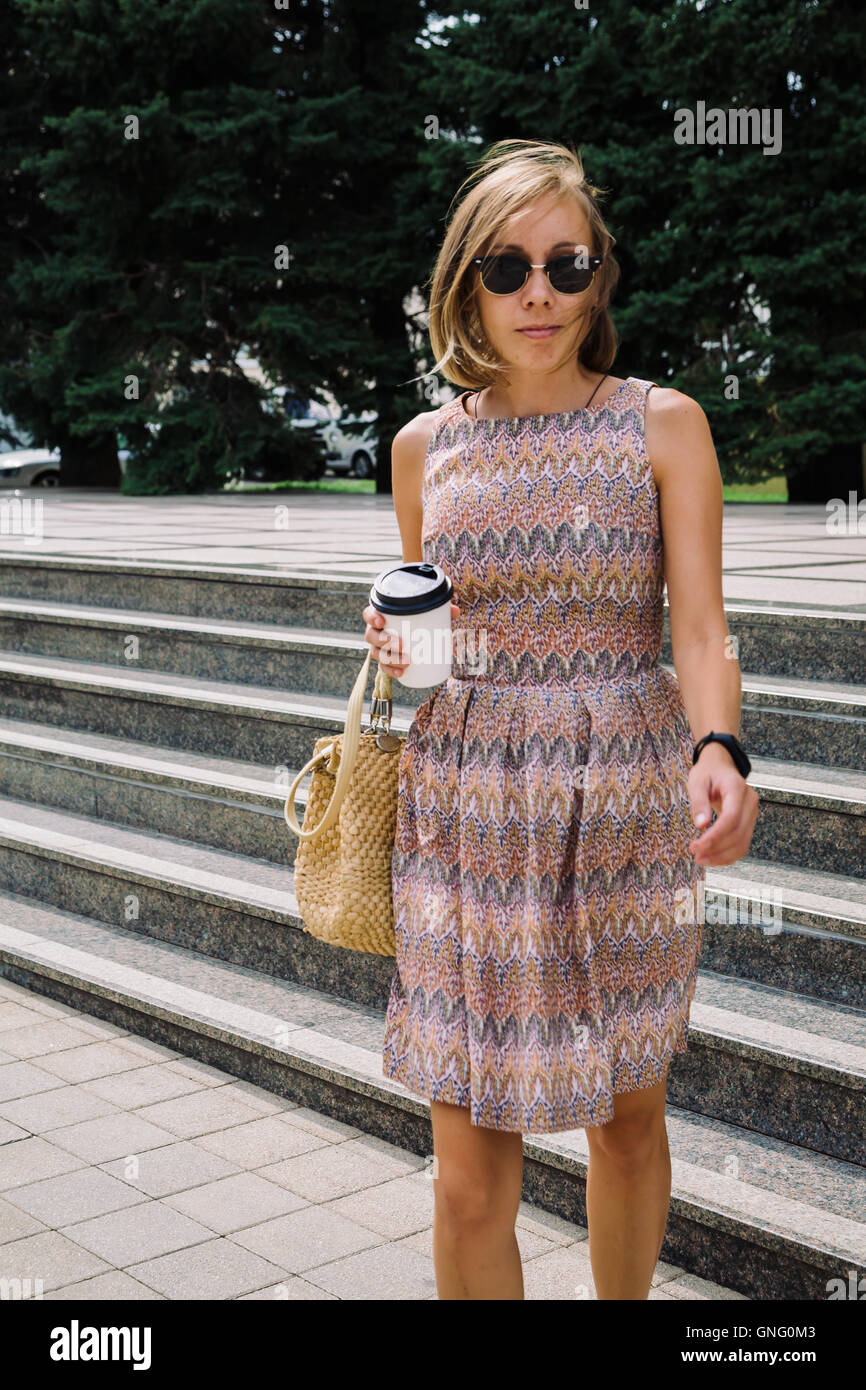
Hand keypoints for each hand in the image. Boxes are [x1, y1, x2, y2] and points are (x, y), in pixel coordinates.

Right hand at [362, 600, 461, 677]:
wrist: (415, 635)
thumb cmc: (417, 621)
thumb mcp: (426, 614)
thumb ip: (439, 609)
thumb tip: (455, 611)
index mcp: (380, 616)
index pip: (368, 614)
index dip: (371, 617)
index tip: (382, 621)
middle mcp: (375, 632)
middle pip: (371, 636)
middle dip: (383, 641)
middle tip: (400, 644)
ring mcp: (378, 648)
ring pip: (376, 654)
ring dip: (390, 659)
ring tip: (406, 662)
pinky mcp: (384, 661)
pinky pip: (384, 668)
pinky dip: (392, 672)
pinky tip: (401, 674)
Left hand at [688, 743, 759, 865]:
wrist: (720, 768)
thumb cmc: (707, 773)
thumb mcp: (697, 782)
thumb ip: (699, 802)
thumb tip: (701, 825)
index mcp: (737, 788)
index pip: (731, 817)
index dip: (715, 836)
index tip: (696, 846)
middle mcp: (749, 801)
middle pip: (738, 833)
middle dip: (716, 849)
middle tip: (695, 856)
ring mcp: (752, 813)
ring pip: (743, 843)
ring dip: (722, 856)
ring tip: (701, 860)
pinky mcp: (749, 822)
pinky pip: (742, 844)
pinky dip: (728, 855)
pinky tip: (713, 858)